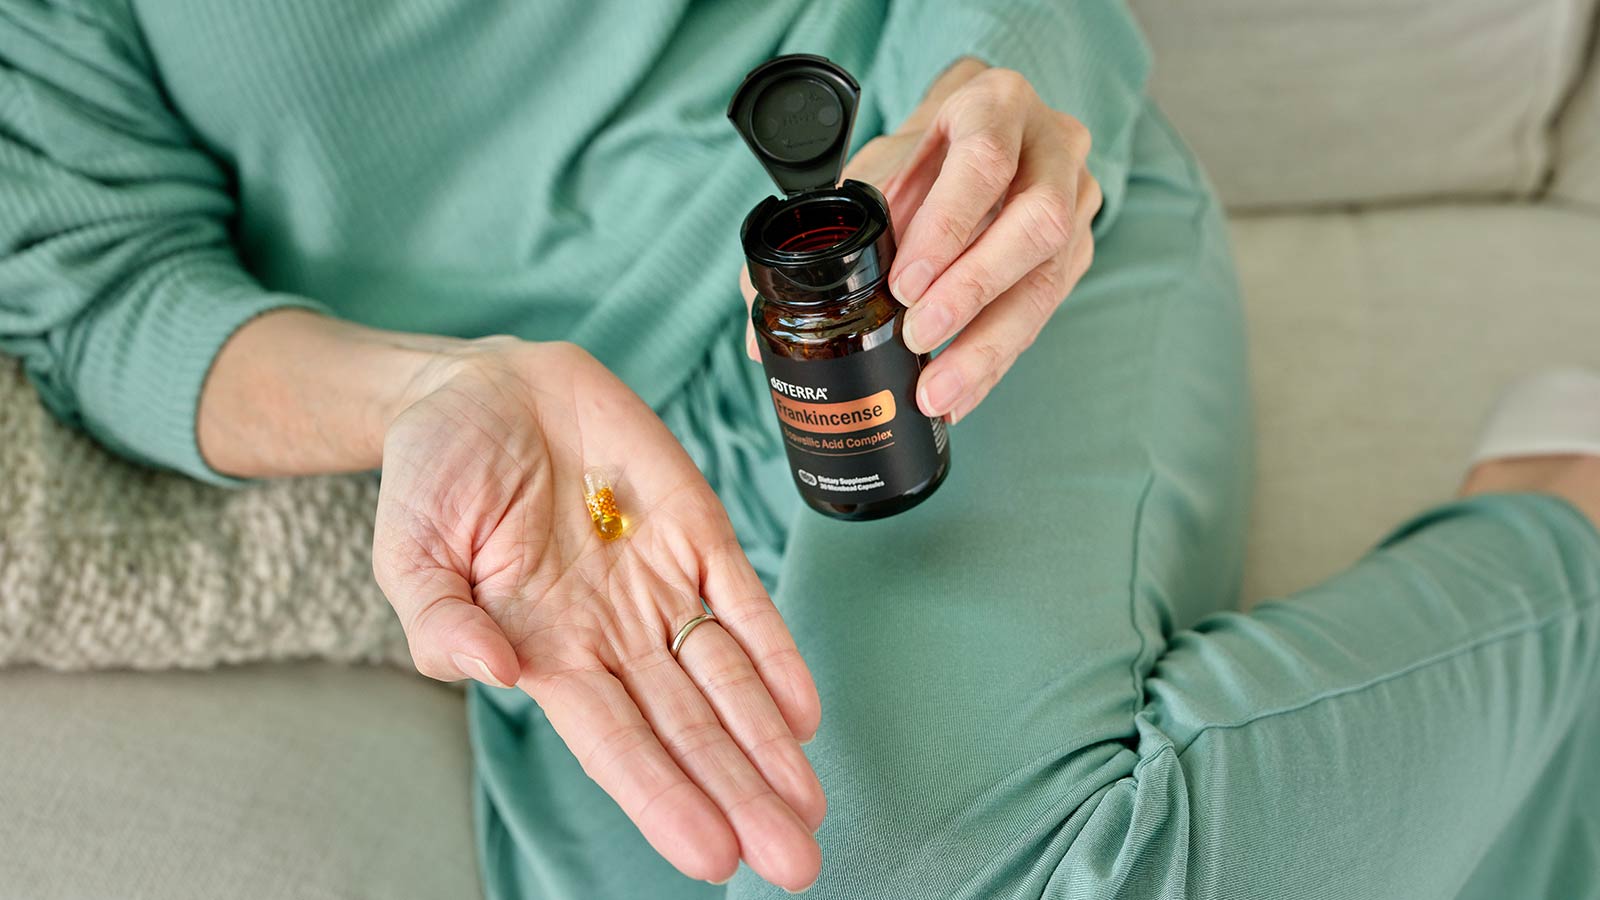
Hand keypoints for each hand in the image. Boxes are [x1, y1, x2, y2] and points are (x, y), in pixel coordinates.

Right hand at [372, 340, 824, 889]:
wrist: (480, 388)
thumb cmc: (434, 479)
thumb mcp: (408, 551)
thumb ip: (439, 621)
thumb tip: (493, 674)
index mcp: (545, 653)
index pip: (615, 744)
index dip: (664, 797)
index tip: (712, 856)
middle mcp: (613, 634)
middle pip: (688, 728)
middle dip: (739, 794)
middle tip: (793, 861)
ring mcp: (658, 583)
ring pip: (725, 677)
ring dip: (768, 741)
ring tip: (807, 805)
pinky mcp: (694, 528)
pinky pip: (743, 598)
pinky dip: (776, 651)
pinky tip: (803, 711)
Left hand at [739, 58, 1098, 423]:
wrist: (983, 142)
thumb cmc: (926, 153)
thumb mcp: (878, 165)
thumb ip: (830, 224)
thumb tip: (759, 317)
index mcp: (997, 106)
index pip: (985, 163)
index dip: (948, 227)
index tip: (905, 284)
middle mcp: (1052, 149)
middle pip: (1035, 226)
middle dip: (973, 294)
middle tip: (918, 339)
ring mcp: (1077, 202)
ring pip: (1047, 280)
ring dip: (989, 345)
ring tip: (937, 392)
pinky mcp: (1077, 254)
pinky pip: (1044, 315)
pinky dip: (996, 359)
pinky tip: (961, 392)